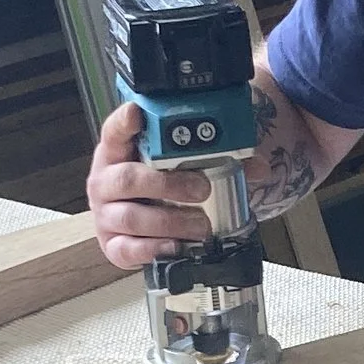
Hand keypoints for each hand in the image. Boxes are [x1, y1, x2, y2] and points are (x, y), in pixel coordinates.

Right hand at [86, 99, 207, 270]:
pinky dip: (155, 249)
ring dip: (170, 222)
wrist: (154, 222)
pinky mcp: (112, 245)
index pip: (114, 131)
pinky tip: (178, 246)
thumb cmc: (166, 186)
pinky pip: (127, 250)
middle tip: (203, 189)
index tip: (138, 114)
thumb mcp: (186, 166)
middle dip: (167, 184)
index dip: (124, 122)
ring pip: (131, 217)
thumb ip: (220, 160)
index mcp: (119, 152)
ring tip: (202, 225)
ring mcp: (105, 215)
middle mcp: (105, 181)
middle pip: (127, 179)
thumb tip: (258, 167)